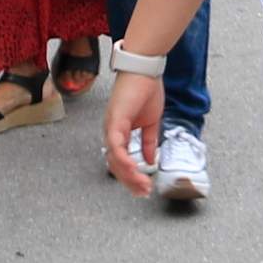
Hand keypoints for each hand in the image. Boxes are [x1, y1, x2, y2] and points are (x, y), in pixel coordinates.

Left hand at [101, 68, 163, 193]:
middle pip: (115, 165)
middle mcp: (111, 131)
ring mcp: (111, 126)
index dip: (131, 177)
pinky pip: (116, 145)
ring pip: (114, 159)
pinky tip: (134, 169)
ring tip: (142, 185)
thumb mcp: (150, 123)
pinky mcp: (115, 120)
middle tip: (143, 192)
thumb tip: (150, 161)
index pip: (120, 161)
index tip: (144, 188)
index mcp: (118, 132)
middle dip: (130, 182)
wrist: (145, 69)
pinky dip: (124, 159)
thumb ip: (148, 142)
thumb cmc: (146, 90)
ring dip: (129, 175)